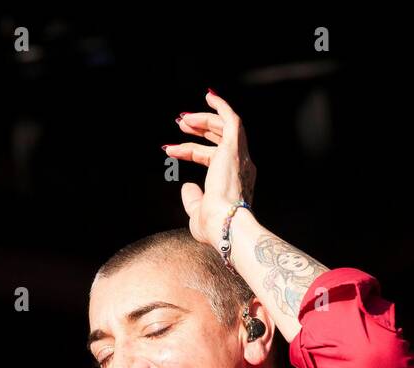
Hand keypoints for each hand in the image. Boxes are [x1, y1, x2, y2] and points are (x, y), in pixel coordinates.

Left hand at [165, 89, 257, 247]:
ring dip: (203, 119)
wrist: (225, 224)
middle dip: (200, 130)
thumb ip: (192, 199)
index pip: (211, 158)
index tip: (172, 150)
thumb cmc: (214, 225)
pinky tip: (208, 96)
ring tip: (182, 119)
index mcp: (234, 181)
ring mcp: (239, 157)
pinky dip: (221, 106)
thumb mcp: (197, 212)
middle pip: (220, 140)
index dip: (191, 151)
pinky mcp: (234, 148)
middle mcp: (241, 166)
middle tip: (180, 125)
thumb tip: (186, 187)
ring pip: (225, 127)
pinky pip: (231, 119)